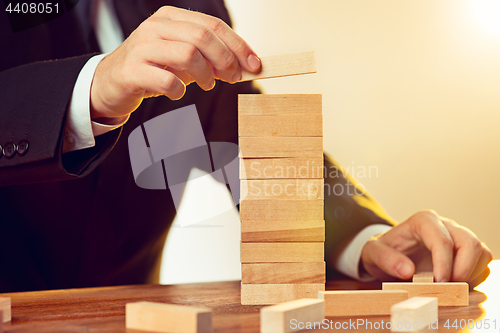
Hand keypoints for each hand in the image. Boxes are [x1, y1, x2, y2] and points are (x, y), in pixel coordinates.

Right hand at [90, 6, 260, 118]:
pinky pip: (167, 80)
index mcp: (171, 18)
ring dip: (205, 75)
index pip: (213, 25)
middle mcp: (156, 27)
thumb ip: (208, 58)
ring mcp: (142, 47)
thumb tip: (241, 66)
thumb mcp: (182, 58)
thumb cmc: (152, 69)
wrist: (110, 83)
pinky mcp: (132, 70)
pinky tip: (178, 93)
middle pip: (202, 36)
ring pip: (188, 54)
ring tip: (206, 86)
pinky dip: (180, 90)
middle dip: (225, 60)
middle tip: (232, 78)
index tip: (254, 64)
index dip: (238, 45)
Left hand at [361, 210, 491, 286]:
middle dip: (462, 269)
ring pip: (481, 251)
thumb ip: (385, 259)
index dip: (444, 263)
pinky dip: (474, 277)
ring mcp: (457, 236)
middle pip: (469, 242)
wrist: (388, 252)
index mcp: (423, 221)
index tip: (438, 282)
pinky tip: (454, 284)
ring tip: (448, 285)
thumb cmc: (382, 250)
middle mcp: (444, 225)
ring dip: (470, 273)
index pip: (442, 240)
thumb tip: (407, 270)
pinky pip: (482, 262)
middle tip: (445, 286)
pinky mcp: (465, 251)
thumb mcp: (373, 253)